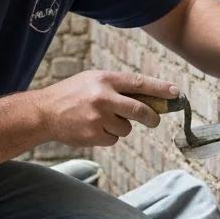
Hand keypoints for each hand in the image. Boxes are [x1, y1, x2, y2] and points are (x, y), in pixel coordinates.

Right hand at [37, 70, 178, 146]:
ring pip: (126, 128)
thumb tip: (149, 99)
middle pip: (140, 110)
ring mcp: (98, 118)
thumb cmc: (72, 94)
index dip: (160, 89)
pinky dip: (108, 136)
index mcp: (105, 79)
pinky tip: (93, 128)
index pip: (139, 83)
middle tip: (154, 120)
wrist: (44, 112)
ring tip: (101, 119)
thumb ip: (118, 87)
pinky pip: (114, 139)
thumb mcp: (93, 80)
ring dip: (120, 126)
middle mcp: (103, 97)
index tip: (175, 93)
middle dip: (152, 117)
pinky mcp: (93, 135)